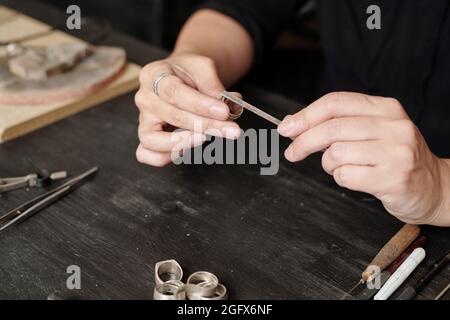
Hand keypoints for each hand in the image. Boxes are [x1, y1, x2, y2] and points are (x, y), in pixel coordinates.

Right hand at [135, 53, 240, 165]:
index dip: (200, 105)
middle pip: (171, 116)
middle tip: (231, 129)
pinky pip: (147, 154)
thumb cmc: (190, 73)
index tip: (224, 112)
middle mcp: (144, 98)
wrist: (182, 78)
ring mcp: (143, 120)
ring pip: (152, 139)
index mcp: (153, 74)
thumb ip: (213, 85)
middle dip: (205, 125)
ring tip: (208, 138)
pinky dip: (165, 157)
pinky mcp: (147, 138)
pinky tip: (188, 149)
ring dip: (183, 143)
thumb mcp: (203, 67)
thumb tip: (228, 106)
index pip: (174, 92)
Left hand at [278, 92, 449, 225]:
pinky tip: (355, 178)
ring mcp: (396, 152)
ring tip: (341, 168)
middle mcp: (394, 126)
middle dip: (303, 142)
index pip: (336, 102)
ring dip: (328, 164)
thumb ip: (338, 124)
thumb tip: (294, 124)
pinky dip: (340, 179)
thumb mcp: (373, 131)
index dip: (305, 115)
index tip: (286, 127)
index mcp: (386, 108)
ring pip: (335, 153)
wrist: (435, 187)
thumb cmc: (395, 158)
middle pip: (331, 128)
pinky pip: (345, 176)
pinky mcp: (393, 178)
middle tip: (292, 153)